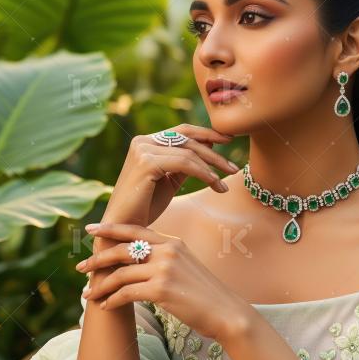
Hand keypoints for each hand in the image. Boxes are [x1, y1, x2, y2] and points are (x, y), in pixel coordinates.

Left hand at [76, 223, 252, 341]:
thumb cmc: (205, 295)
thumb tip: (138, 263)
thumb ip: (164, 260)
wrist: (226, 312)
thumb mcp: (186, 267)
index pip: (135, 231)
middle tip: (80, 267)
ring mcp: (164, 269)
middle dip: (97, 259)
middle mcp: (168, 251)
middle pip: (122, 250)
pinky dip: (112, 301)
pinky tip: (106, 307)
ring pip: (120, 274)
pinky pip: (126, 294)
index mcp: (172, 243)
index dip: (110, 229)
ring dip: (101, 286)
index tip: (91, 229)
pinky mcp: (161, 289)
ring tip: (88, 295)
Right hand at [112, 124, 238, 227]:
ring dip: (212, 168)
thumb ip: (186, 162)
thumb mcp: (170, 179)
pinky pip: (184, 164)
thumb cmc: (145, 206)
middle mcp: (142, 141)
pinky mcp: (146, 162)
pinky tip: (215, 184)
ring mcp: (143, 150)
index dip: (207, 134)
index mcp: (146, 142)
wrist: (124, 228)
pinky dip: (204, 174)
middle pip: (188, 140)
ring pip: (189, 153)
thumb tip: (210, 145)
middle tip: (234, 167)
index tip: (229, 140)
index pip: (182, 131)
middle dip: (214, 153)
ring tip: (224, 183)